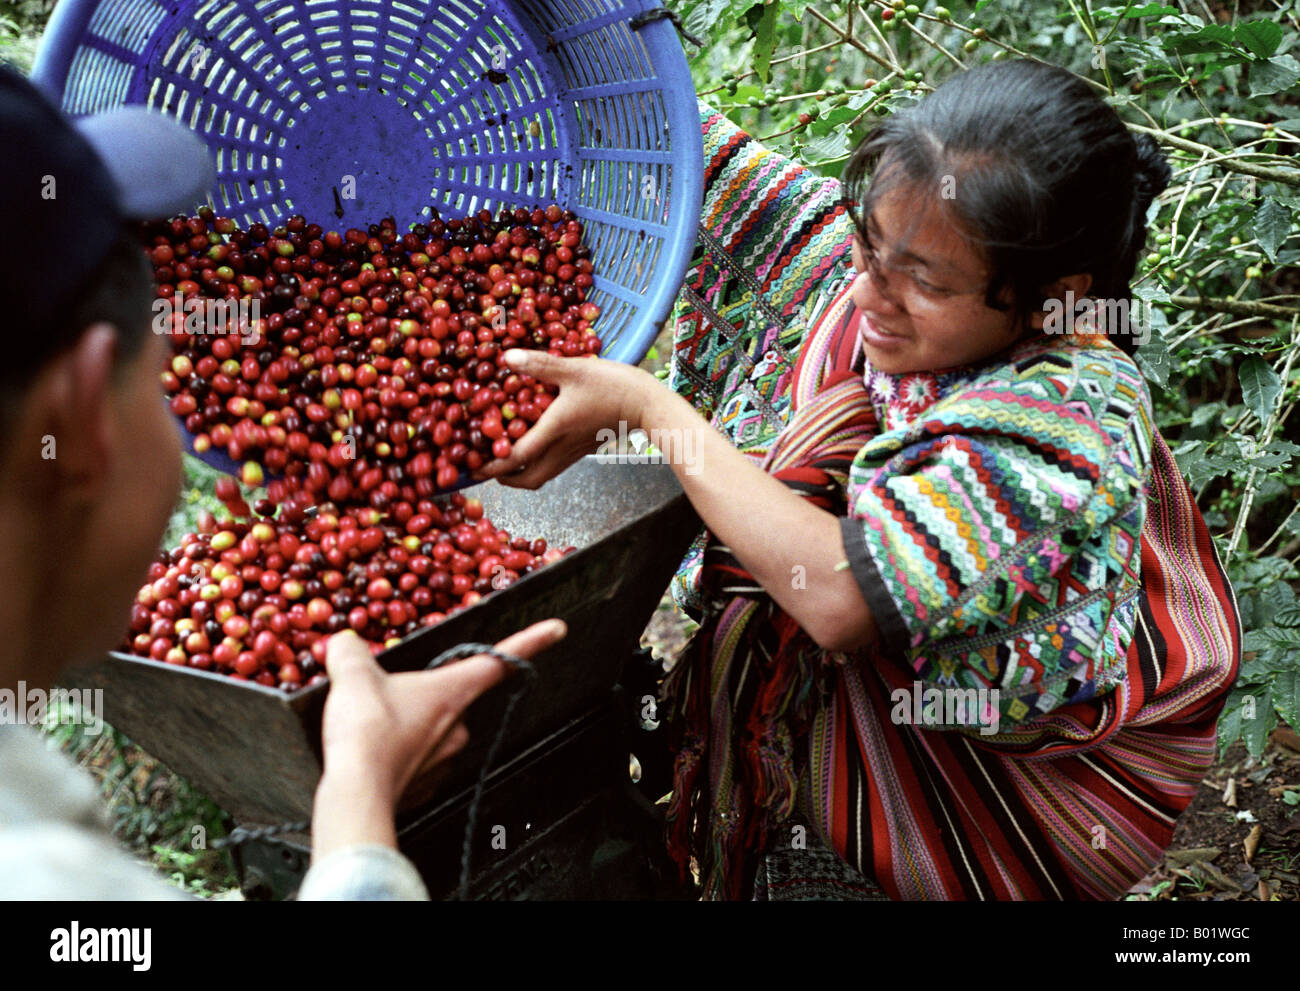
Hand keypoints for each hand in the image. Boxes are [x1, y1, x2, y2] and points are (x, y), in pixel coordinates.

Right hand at [311, 618, 566, 858]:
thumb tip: (345, 643)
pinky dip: (396, 752)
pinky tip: (371, 751)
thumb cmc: (367, 734)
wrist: (355, 795)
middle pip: (448, 695)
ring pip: (430, 728)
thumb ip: (351, 651)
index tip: (557, 629)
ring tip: (370, 725)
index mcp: (453, 690)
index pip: (501, 658)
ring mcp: (445, 758)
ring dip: (405, 723)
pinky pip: (415, 759)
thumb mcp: (354, 676)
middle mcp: (458, 725)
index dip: (531, 640)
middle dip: (420, 692)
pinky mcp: (426, 785)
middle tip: (384, 694)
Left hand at [473, 349, 658, 488]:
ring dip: (519, 473)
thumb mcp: (574, 369)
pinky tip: (531, 443)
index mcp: (554, 430)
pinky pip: (553, 465)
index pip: (516, 457)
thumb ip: (539, 364)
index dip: (491, 463)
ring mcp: (573, 453)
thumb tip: (507, 357)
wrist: (647, 404)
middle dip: (503, 477)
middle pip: (527, 480)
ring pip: (540, 476)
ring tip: (502, 457)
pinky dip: (536, 463)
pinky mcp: (582, 450)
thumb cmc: (612, 386)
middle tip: (485, 464)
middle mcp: (561, 449)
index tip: (471, 464)